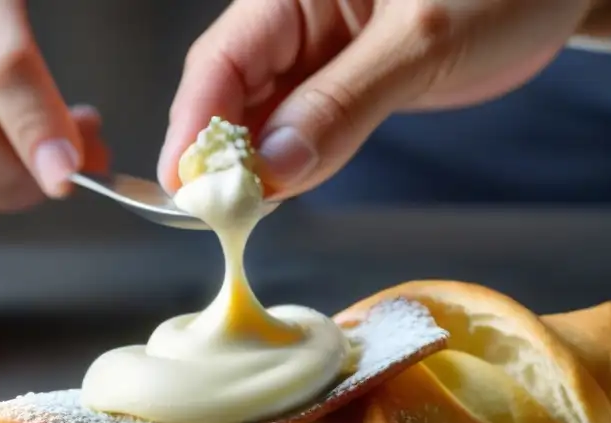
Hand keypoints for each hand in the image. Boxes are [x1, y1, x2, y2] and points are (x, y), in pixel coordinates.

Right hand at [159, 0, 610, 197]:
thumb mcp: (423, 41)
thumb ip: (344, 104)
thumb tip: (273, 169)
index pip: (222, 57)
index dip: (195, 124)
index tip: (187, 188)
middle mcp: (298, 17)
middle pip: (231, 88)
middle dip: (218, 151)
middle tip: (213, 215)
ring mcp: (322, 53)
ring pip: (263, 113)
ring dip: (251, 164)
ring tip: (240, 214)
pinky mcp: (349, 81)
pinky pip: (302, 124)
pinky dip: (290, 161)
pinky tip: (278, 192)